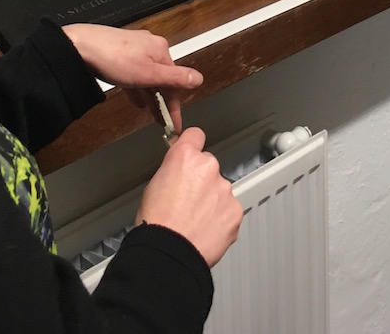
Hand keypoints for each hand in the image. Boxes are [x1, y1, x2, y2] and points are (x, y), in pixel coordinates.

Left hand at [62, 24, 200, 129]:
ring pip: (148, 78)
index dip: (175, 106)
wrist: (80, 47)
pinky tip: (136, 100)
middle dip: (163, 102)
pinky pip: (134, 74)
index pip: (175, 82)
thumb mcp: (148, 74)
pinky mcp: (120, 53)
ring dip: (151, 97)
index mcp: (161, 50)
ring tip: (151, 115)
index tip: (174, 123)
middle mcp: (150, 46)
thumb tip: (198, 79)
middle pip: (162, 79)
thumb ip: (175, 79)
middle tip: (163, 122)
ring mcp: (134, 49)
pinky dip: (137, 88)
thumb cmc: (113, 58)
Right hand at [135, 127, 242, 266]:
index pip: (196, 135)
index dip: (192, 146)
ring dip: (212, 201)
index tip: (192, 153)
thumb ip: (172, 171)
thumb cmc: (156, 224)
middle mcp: (208, 168)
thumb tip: (179, 172)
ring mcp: (224, 189)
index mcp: (184, 157)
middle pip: (208, 167)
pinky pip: (229, 210)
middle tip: (187, 201)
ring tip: (195, 220)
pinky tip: (206, 230)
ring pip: (220, 190)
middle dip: (201, 181)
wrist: (170, 253)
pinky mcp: (235, 210)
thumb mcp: (153, 185)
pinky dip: (221, 218)